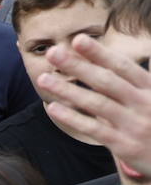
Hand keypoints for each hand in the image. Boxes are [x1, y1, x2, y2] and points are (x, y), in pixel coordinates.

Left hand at [39, 34, 150, 176]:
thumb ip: (134, 82)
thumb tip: (116, 57)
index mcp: (150, 88)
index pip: (121, 66)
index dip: (99, 53)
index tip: (77, 39)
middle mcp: (144, 103)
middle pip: (106, 81)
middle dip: (78, 65)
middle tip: (53, 53)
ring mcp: (135, 125)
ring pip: (97, 104)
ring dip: (68, 90)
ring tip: (43, 79)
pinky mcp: (125, 145)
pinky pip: (95, 129)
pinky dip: (73, 118)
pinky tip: (52, 108)